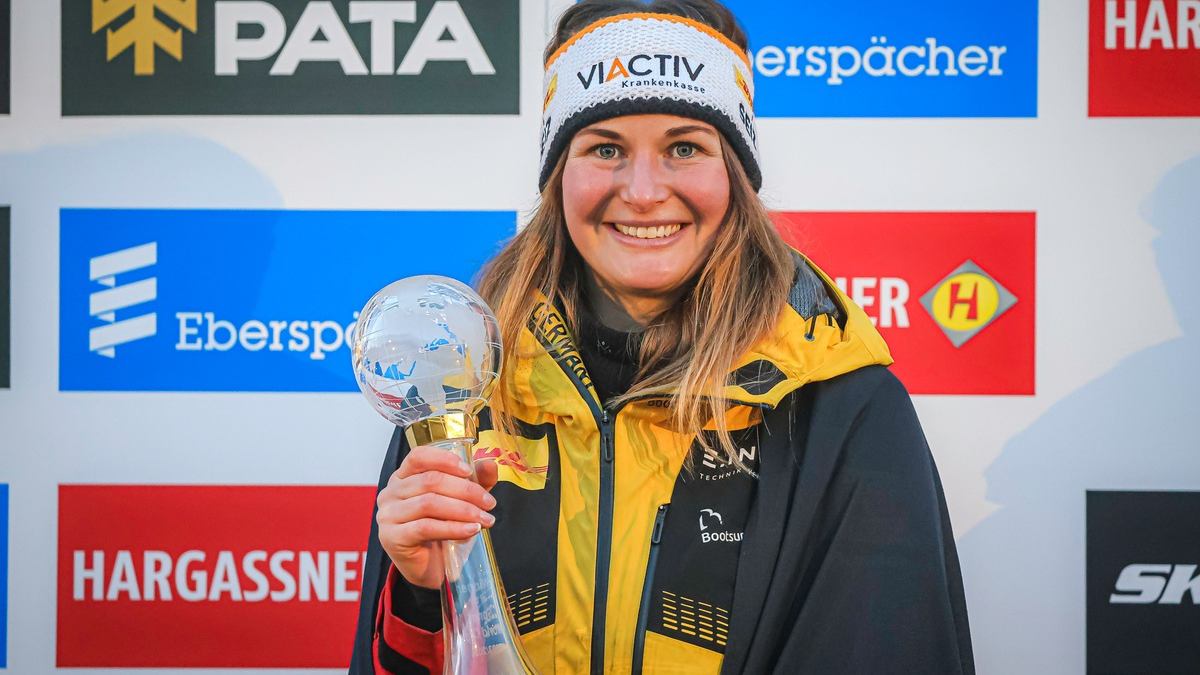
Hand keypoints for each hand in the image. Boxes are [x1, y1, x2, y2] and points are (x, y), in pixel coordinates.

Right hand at [376, 444, 498, 588]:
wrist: (428, 567)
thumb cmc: (440, 530)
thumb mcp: (460, 501)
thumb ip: (474, 481)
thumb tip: (489, 465)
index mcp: (403, 476)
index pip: (419, 456)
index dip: (445, 460)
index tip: (470, 471)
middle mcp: (391, 492)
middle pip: (430, 481)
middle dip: (466, 491)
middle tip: (489, 503)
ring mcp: (388, 515)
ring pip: (429, 503)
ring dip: (463, 510)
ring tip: (485, 520)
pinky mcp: (391, 537)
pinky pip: (426, 527)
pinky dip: (453, 528)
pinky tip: (471, 531)